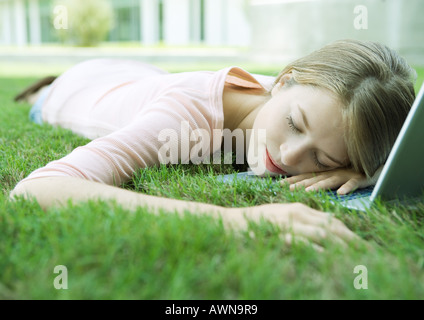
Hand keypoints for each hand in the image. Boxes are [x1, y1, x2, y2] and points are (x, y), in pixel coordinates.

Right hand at [225, 203, 360, 249]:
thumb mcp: (283, 218)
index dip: (349, 234)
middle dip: (352, 240)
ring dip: (341, 246)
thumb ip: (303, 222)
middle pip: (332, 227)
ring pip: (322, 233)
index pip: (332, 221)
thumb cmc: (258, 222)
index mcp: (300, 209)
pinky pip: (303, 242)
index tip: (361, 247)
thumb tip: (325, 230)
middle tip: (367, 254)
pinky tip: (328, 258)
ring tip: (356, 258)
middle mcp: (297, 213)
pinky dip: (317, 249)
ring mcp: (288, 222)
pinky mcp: (279, 232)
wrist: (232, 221)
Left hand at [280, 168, 373, 194]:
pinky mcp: (360, 178)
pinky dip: (347, 188)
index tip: (278, 186)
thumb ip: (322, 180)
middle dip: (300, 184)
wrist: (378, 162)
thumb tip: (304, 189)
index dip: (293, 181)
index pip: (306, 177)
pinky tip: (341, 194)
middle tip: (288, 190)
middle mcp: (333, 173)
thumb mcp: (336, 175)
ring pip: (330, 181)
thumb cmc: (355, 171)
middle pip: (314, 179)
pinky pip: (354, 183)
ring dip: (319, 187)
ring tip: (308, 193)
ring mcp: (346, 175)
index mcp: (326, 173)